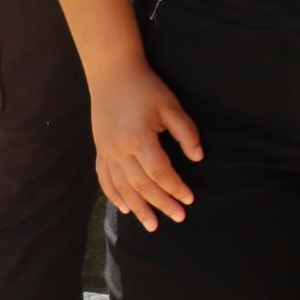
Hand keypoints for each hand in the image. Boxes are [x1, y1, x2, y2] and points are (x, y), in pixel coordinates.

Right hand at [89, 61, 200, 231]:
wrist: (112, 73)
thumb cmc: (146, 87)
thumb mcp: (171, 105)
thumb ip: (185, 132)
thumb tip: (198, 158)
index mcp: (140, 139)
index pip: (161, 173)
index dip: (176, 188)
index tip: (190, 199)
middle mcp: (120, 151)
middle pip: (142, 186)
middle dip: (162, 204)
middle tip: (178, 217)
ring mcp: (107, 152)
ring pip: (122, 188)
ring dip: (138, 208)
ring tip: (152, 225)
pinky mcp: (100, 150)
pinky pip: (105, 180)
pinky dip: (115, 196)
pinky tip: (125, 209)